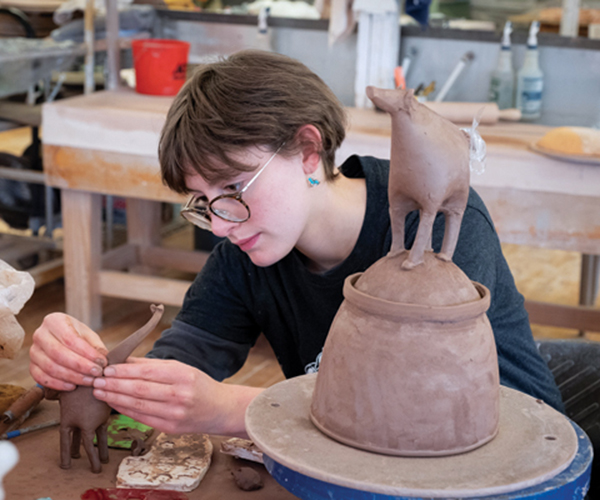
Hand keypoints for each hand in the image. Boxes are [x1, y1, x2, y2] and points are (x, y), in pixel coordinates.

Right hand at [29, 313, 107, 390]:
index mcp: (54, 321)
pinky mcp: (32, 366)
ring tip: (89, 380)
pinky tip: (73, 386)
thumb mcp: (89, 336)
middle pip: (58, 353)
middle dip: (80, 366)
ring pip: (50, 367)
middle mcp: (40, 334)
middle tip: (96, 373)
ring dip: (72, 377)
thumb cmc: (78, 336)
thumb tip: (102, 361)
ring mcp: (34, 351)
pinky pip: (41, 378)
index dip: (87, 353)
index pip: (70, 339)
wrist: (62, 340)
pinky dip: (58, 384)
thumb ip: (96, 347)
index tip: (101, 362)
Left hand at [92, 357, 262, 436]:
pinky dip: (126, 410)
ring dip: (115, 399)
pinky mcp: (171, 427)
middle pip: (139, 389)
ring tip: (100, 393)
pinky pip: (143, 418)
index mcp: (182, 375)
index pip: (147, 373)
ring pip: (138, 405)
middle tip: (96, 381)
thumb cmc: (199, 385)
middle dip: (114, 385)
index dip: (124, 372)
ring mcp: (175, 413)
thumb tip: (124, 362)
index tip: (107, 369)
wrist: (220, 409)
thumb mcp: (181, 368)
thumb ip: (153, 366)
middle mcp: (179, 395)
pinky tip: (114, 404)